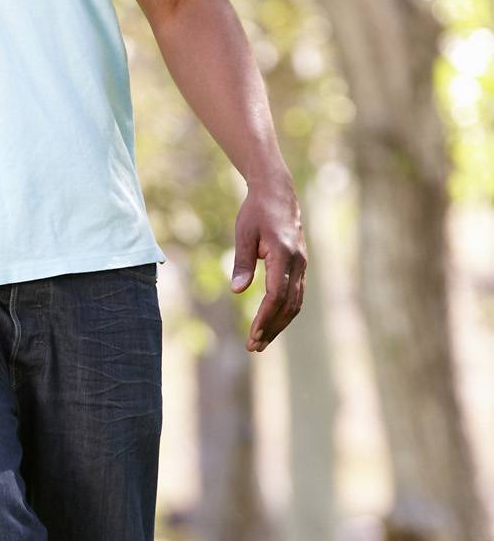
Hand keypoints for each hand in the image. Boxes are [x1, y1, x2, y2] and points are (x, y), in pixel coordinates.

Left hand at [231, 175, 305, 352]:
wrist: (278, 193)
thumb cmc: (257, 211)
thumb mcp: (244, 234)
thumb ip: (241, 263)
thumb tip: (236, 292)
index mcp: (283, 254)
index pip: (276, 295)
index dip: (265, 318)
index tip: (252, 335)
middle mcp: (298, 263)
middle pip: (288, 305)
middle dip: (271, 328)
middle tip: (253, 347)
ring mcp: (302, 265)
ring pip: (295, 303)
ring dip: (279, 324)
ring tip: (261, 342)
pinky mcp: (300, 266)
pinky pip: (296, 295)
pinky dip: (284, 313)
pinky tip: (271, 324)